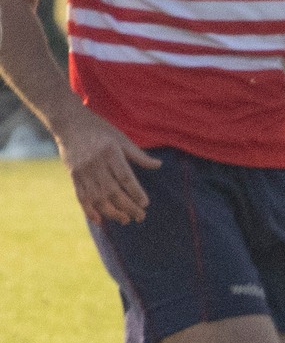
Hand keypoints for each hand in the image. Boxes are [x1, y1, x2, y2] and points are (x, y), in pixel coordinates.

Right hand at [58, 104, 158, 224]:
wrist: (68, 122)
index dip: (135, 192)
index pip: (125, 177)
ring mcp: (83, 171)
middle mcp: (96, 163)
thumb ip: (138, 155)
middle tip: (140, 217)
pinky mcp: (73, 176)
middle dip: (127, 207)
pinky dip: (89, 209)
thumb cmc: (100, 130)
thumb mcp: (121, 138)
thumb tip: (159, 165)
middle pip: (113, 191)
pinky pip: (80, 196)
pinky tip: (99, 220)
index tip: (145, 204)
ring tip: (125, 220)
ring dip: (111, 212)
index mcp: (110, 153)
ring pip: (97, 197)